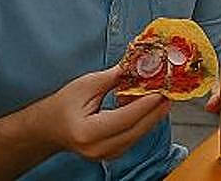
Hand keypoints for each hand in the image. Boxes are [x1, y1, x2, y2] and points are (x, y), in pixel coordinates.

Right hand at [41, 66, 169, 161]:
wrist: (50, 127)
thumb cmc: (64, 104)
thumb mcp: (87, 84)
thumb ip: (116, 77)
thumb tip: (141, 65)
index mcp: (87, 132)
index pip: (124, 119)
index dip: (145, 105)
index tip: (161, 90)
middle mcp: (97, 148)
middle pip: (136, 129)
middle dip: (155, 109)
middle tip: (170, 90)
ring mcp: (106, 155)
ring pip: (138, 134)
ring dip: (153, 114)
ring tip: (163, 94)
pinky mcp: (113, 153)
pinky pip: (135, 136)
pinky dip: (145, 120)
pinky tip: (150, 105)